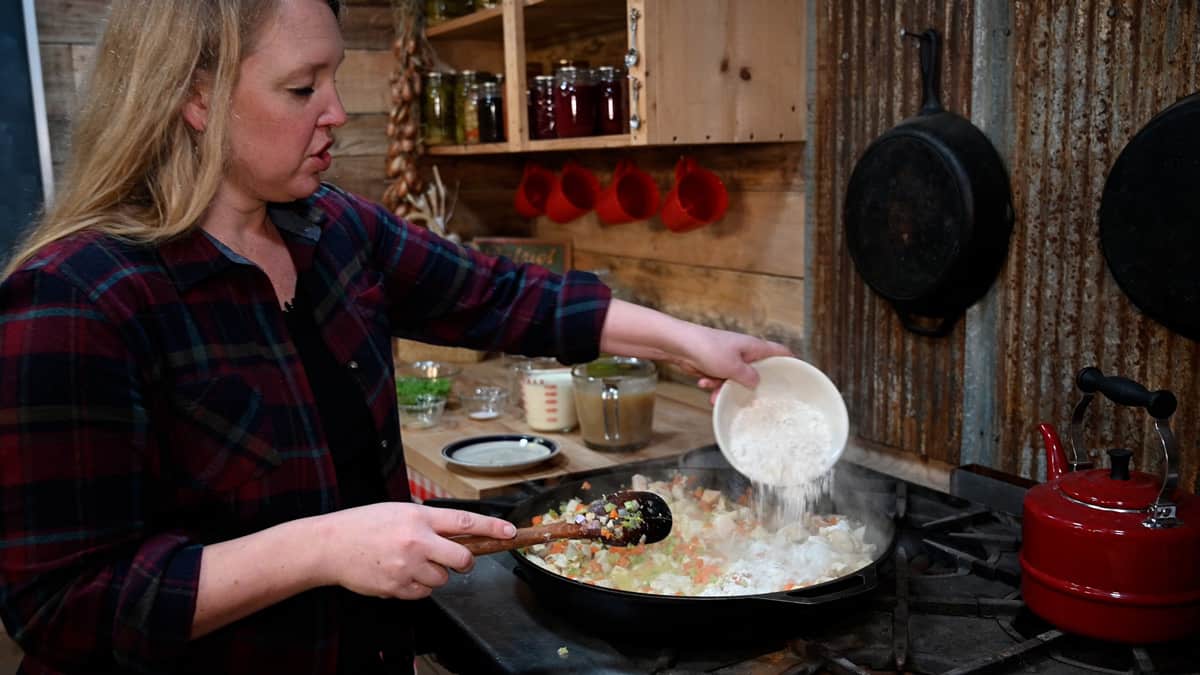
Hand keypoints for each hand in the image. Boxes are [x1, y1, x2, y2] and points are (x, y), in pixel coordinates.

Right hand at [315, 502, 515, 598]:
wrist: (329, 546)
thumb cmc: (364, 525)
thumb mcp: (399, 511)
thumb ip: (428, 522)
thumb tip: (457, 534)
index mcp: (419, 517)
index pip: (465, 522)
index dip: (492, 528)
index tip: (510, 533)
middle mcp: (417, 541)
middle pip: (462, 560)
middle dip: (464, 563)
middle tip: (456, 560)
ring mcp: (408, 567)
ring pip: (442, 580)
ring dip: (434, 574)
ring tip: (411, 562)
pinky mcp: (398, 587)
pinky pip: (423, 593)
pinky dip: (418, 587)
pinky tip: (400, 574)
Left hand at [675, 325, 790, 403]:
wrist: (679, 345)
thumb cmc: (708, 349)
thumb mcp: (733, 367)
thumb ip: (748, 377)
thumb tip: (757, 383)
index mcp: (754, 347)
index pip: (780, 352)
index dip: (791, 362)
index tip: (799, 375)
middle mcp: (744, 352)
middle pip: (757, 372)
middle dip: (750, 387)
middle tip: (749, 398)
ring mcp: (730, 358)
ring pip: (736, 380)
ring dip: (726, 389)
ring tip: (714, 392)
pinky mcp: (716, 365)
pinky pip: (721, 380)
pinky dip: (713, 385)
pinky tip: (703, 384)